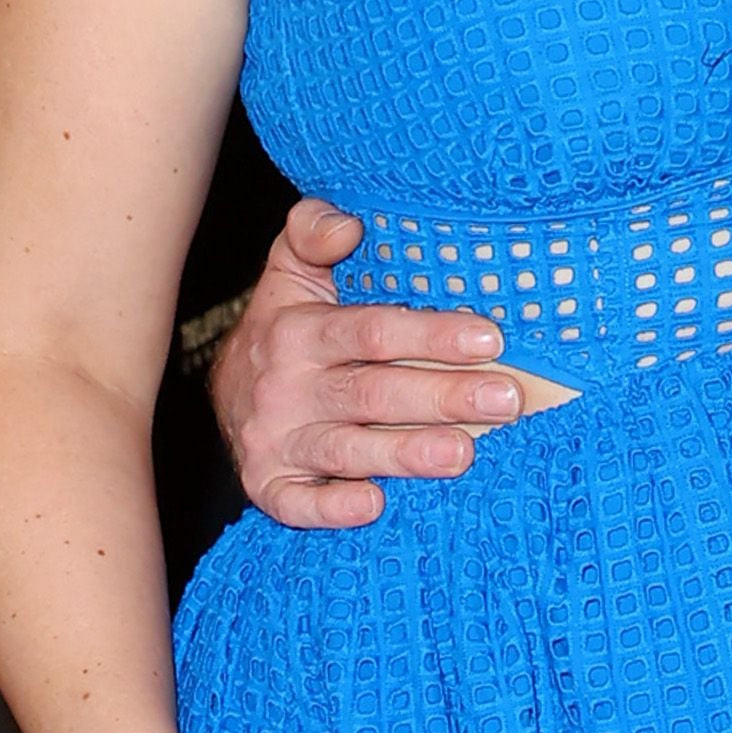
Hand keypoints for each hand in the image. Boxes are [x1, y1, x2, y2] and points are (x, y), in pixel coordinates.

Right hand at [211, 198, 521, 528]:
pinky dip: (332, 508)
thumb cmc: (283, 327)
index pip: (372, 331)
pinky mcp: (268, 486)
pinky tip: (374, 504)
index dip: (430, 334)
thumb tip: (347, 224)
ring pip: (345, 449)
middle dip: (441, 396)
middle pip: (371, 393)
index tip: (490, 339)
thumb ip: (313, 232)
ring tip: (463, 453)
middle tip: (504, 399)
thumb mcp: (291, 270)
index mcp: (298, 330)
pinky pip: (297, 504)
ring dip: (405, 454)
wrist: (227, 394)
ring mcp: (276, 440)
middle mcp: (286, 387)